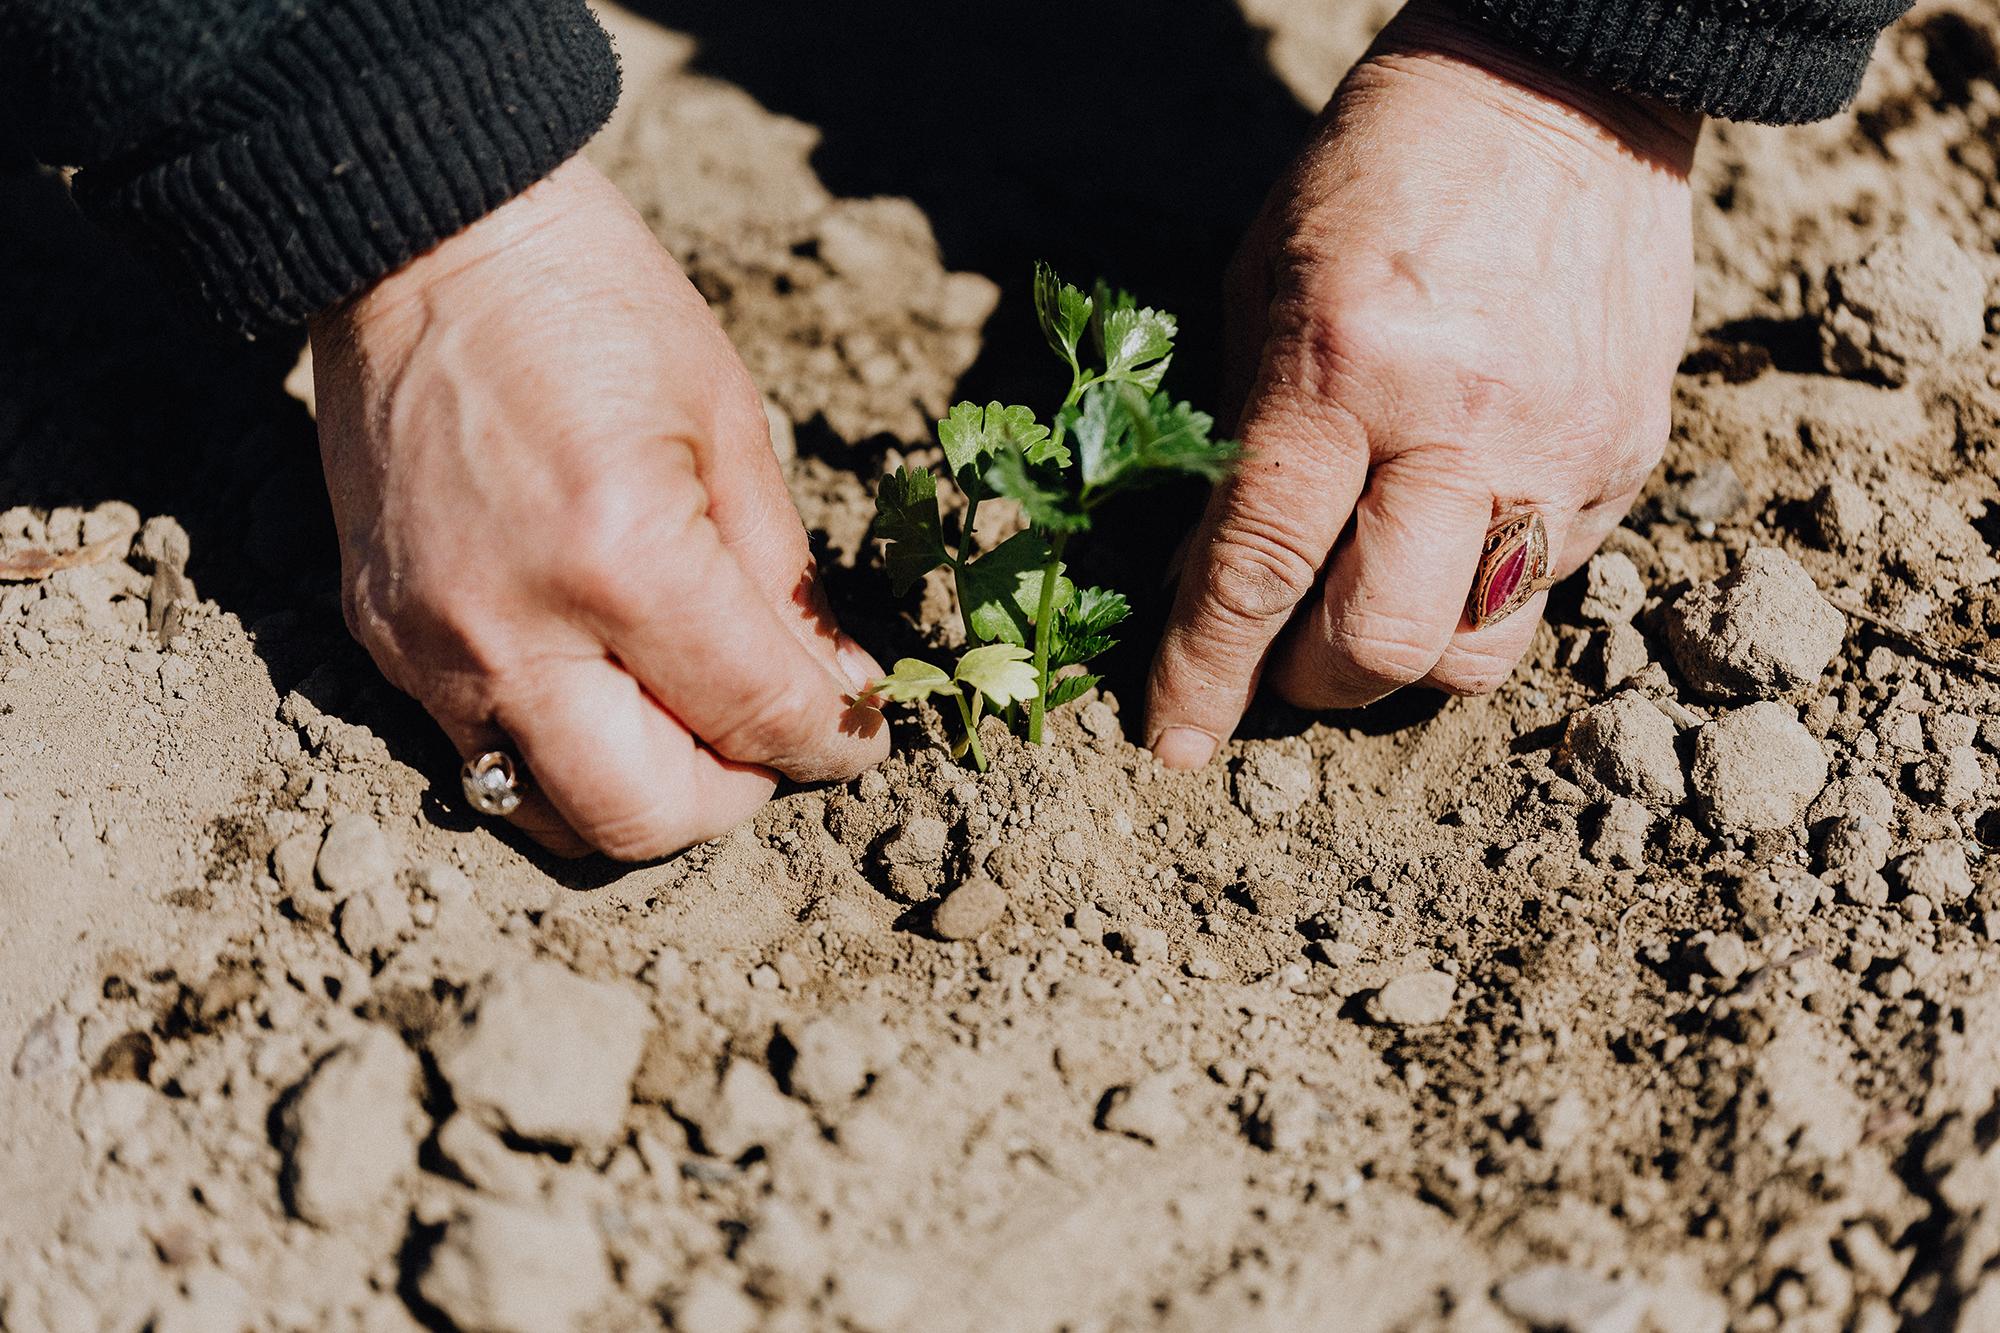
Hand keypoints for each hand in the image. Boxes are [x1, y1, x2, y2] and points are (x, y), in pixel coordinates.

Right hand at [311, 158, 886, 858]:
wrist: (422, 242)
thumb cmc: (594, 305)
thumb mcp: (728, 425)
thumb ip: (785, 584)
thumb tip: (837, 691)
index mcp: (621, 557)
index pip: (754, 718)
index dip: (831, 741)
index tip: (857, 735)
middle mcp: (512, 627)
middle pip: (643, 818)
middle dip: (732, 797)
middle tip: (768, 741)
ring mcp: (430, 647)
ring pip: (553, 815)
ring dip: (643, 796)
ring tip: (687, 724)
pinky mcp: (380, 641)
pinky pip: (484, 754)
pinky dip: (564, 751)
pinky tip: (605, 683)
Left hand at [1145, 1, 1698, 767]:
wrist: (1561, 92)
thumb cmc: (1377, 179)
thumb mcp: (1263, 286)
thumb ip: (1239, 443)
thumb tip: (1204, 584)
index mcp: (1343, 366)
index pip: (1260, 566)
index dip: (1205, 673)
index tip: (1174, 742)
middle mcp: (1464, 423)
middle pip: (1383, 642)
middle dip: (1311, 684)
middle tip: (1281, 658)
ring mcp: (1563, 448)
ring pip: (1481, 649)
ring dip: (1405, 662)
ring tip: (1369, 610)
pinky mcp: (1630, 457)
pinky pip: (1547, 587)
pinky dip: (1478, 592)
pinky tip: (1450, 534)